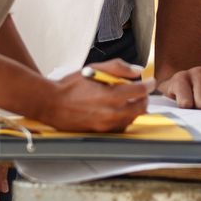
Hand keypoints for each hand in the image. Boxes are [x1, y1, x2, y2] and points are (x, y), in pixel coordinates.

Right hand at [38, 61, 152, 131]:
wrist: (51, 104)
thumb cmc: (71, 85)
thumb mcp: (94, 68)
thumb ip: (118, 67)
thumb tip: (137, 71)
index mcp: (111, 96)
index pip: (140, 91)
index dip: (148, 85)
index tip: (150, 82)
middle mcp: (111, 113)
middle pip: (141, 108)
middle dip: (144, 98)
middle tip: (140, 91)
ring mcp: (106, 125)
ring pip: (132, 119)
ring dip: (134, 109)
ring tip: (128, 100)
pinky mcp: (101, 132)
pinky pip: (120, 127)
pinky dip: (124, 118)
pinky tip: (117, 110)